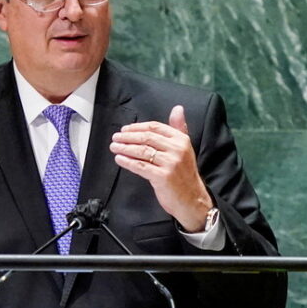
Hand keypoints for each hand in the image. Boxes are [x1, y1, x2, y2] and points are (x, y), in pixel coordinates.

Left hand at [110, 105, 212, 231]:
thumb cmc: (184, 174)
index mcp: (181, 139)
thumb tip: (177, 108)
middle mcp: (177, 149)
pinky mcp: (163, 177)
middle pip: (147, 137)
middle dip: (128, 137)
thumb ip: (179, 128)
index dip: (137, 127)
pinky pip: (140, 166)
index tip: (125, 130)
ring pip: (142, 151)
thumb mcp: (184, 148)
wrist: (191, 199)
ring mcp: (170, 163)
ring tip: (114, 147)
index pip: (155, 127)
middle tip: (115, 138)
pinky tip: (119, 159)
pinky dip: (128, 162)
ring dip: (125, 148)